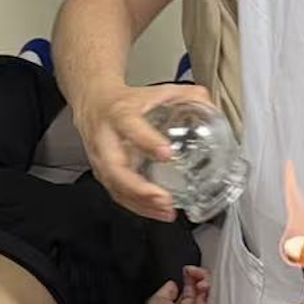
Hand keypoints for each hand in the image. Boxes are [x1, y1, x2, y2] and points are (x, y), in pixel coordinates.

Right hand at [74, 81, 216, 221]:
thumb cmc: (123, 102)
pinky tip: (156, 212)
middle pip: (115, 168)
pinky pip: (118, 195)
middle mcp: (106, 140)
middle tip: (164, 198)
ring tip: (165, 211)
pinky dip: (138, 207)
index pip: (130, 127)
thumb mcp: (152, 91)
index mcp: (119, 115)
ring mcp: (102, 160)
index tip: (167, 153)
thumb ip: (184, 96)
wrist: (93, 104)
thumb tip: (210, 104)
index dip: (147, 141)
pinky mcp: (103, 174)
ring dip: (141, 203)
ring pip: (116, 187)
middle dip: (140, 188)